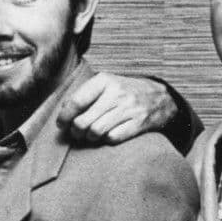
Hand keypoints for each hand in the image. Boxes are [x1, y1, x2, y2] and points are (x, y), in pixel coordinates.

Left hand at [57, 73, 176, 144]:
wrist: (160, 98)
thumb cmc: (125, 92)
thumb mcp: (106, 84)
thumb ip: (85, 94)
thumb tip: (63, 110)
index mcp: (105, 81)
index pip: (76, 102)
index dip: (64, 117)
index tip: (61, 124)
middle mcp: (116, 94)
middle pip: (83, 122)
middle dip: (75, 131)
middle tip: (76, 132)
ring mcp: (129, 109)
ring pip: (96, 132)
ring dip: (89, 137)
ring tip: (90, 135)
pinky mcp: (138, 123)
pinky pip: (112, 138)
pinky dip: (106, 140)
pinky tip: (107, 135)